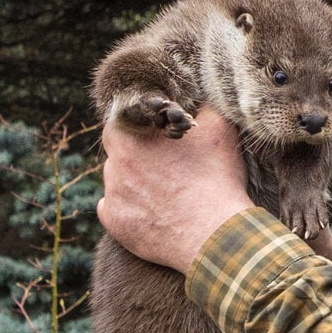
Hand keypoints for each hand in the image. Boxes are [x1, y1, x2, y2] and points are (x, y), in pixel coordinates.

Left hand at [96, 107, 253, 273]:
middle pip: (118, 151)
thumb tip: (197, 99)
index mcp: (132, 138)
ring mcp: (112, 197)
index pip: (120, 120)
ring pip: (118, 181)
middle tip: (164, 162)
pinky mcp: (115, 224)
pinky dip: (131, 208)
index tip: (155, 133)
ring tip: (166, 190)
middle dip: (136, 152)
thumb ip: (202, 106)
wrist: (215, 233)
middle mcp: (114, 166)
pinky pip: (115, 209)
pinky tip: (155, 211)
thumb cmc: (216, 178)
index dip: (138, 125)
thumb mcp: (219, 129)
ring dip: (135, 181)